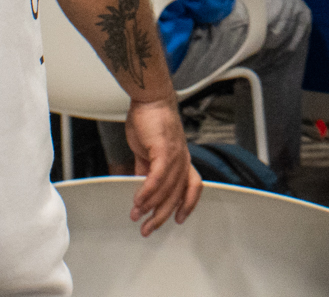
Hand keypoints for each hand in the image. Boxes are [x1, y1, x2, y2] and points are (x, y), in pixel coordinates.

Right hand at [123, 97, 201, 234]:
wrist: (151, 99)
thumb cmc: (151, 121)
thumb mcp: (149, 151)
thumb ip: (147, 170)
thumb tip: (141, 187)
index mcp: (182, 160)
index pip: (192, 187)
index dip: (188, 204)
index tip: (179, 219)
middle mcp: (183, 159)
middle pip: (176, 195)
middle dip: (161, 215)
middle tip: (148, 229)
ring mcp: (175, 155)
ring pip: (166, 189)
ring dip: (149, 206)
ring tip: (136, 216)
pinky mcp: (164, 150)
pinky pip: (157, 177)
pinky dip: (147, 191)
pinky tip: (138, 200)